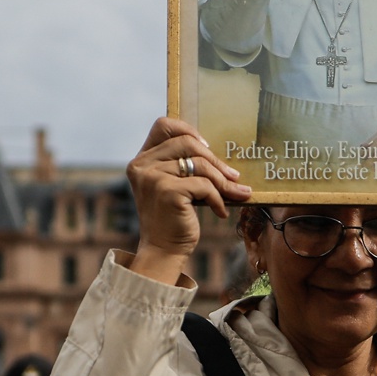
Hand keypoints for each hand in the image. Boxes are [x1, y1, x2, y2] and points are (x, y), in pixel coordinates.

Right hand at [127, 117, 251, 281]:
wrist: (163, 251)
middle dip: (215, 160)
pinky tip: (220, 212)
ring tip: (235, 194)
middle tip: (233, 176)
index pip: (163, 125)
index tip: (206, 148)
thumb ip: (183, 166)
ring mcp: (153, 177)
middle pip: (188, 142)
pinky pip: (205, 185)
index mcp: (141, 160)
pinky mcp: (168, 191)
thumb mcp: (173, 186)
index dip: (188, 130)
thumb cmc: (172, 218)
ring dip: (222, 181)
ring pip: (200, 165)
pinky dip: (218, 198)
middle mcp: (142, 165)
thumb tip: (220, 155)